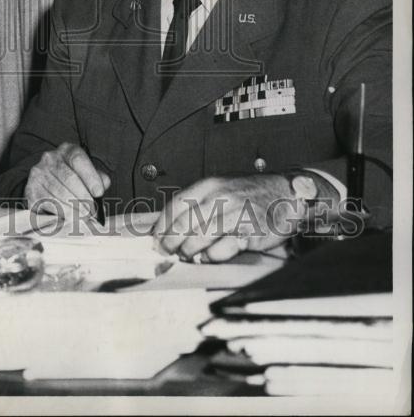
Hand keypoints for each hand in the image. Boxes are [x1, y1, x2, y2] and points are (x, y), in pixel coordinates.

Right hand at [24, 142, 110, 218]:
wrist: (47, 183)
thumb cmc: (73, 179)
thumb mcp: (86, 173)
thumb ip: (97, 177)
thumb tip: (103, 184)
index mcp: (66, 150)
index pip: (78, 159)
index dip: (90, 177)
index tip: (98, 193)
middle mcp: (50, 158)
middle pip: (69, 178)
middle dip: (84, 197)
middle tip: (93, 212)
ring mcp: (38, 174)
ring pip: (59, 192)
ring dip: (74, 208)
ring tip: (85, 217)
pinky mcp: (31, 190)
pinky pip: (48, 203)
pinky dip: (62, 212)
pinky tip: (71, 218)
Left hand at [153, 174, 310, 261]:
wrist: (286, 194)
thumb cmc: (250, 194)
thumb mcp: (221, 188)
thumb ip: (199, 202)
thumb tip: (172, 225)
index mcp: (210, 184)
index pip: (176, 204)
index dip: (162, 225)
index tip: (156, 238)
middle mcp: (220, 197)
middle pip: (184, 223)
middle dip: (171, 242)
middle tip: (167, 252)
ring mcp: (235, 214)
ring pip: (200, 237)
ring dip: (189, 252)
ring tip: (186, 256)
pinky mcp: (250, 232)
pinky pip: (223, 249)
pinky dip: (211, 256)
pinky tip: (208, 257)